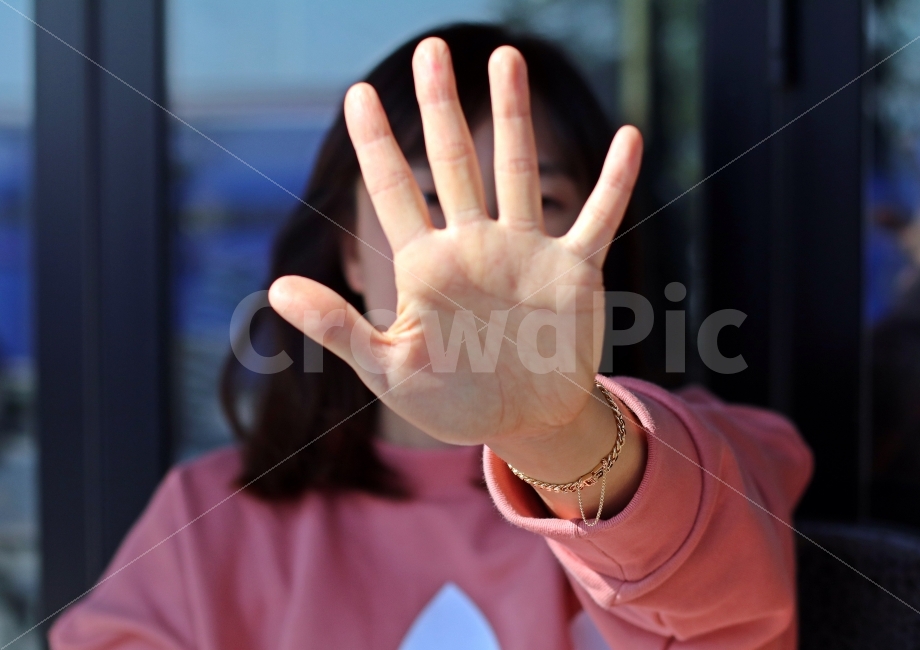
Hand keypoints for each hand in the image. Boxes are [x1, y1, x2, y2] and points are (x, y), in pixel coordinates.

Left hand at [269, 38, 642, 451]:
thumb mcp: (389, 369)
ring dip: (514, 117)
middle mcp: (474, 245)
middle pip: (454, 162)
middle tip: (431, 51)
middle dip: (441, 107)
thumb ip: (338, 327)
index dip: (375, 143)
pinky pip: (599, 216)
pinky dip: (615, 181)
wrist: (524, 424)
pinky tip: (629, 138)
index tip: (356, 93)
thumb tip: (275, 287)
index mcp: (427, 267)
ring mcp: (526, 252)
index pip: (394, 192)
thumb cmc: (453, 400)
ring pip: (517, 171)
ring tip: (506, 58)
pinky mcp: (574, 270)